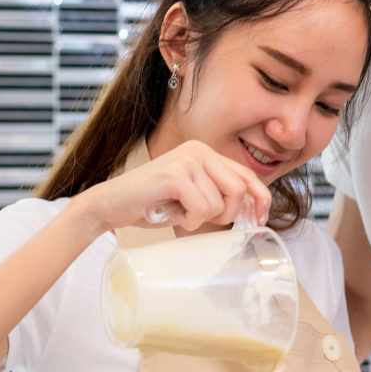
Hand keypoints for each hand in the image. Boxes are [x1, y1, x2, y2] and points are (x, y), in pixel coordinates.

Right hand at [74, 139, 271, 233]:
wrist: (110, 205)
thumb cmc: (152, 204)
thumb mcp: (193, 195)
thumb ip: (218, 195)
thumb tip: (254, 210)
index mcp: (206, 153)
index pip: (247, 175)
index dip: (260, 199)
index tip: (260, 219)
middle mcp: (199, 151)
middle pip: (239, 190)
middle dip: (226, 215)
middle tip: (200, 219)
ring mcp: (187, 160)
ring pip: (219, 204)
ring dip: (201, 219)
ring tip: (178, 212)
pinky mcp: (175, 175)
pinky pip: (202, 209)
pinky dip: (189, 221)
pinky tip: (171, 214)